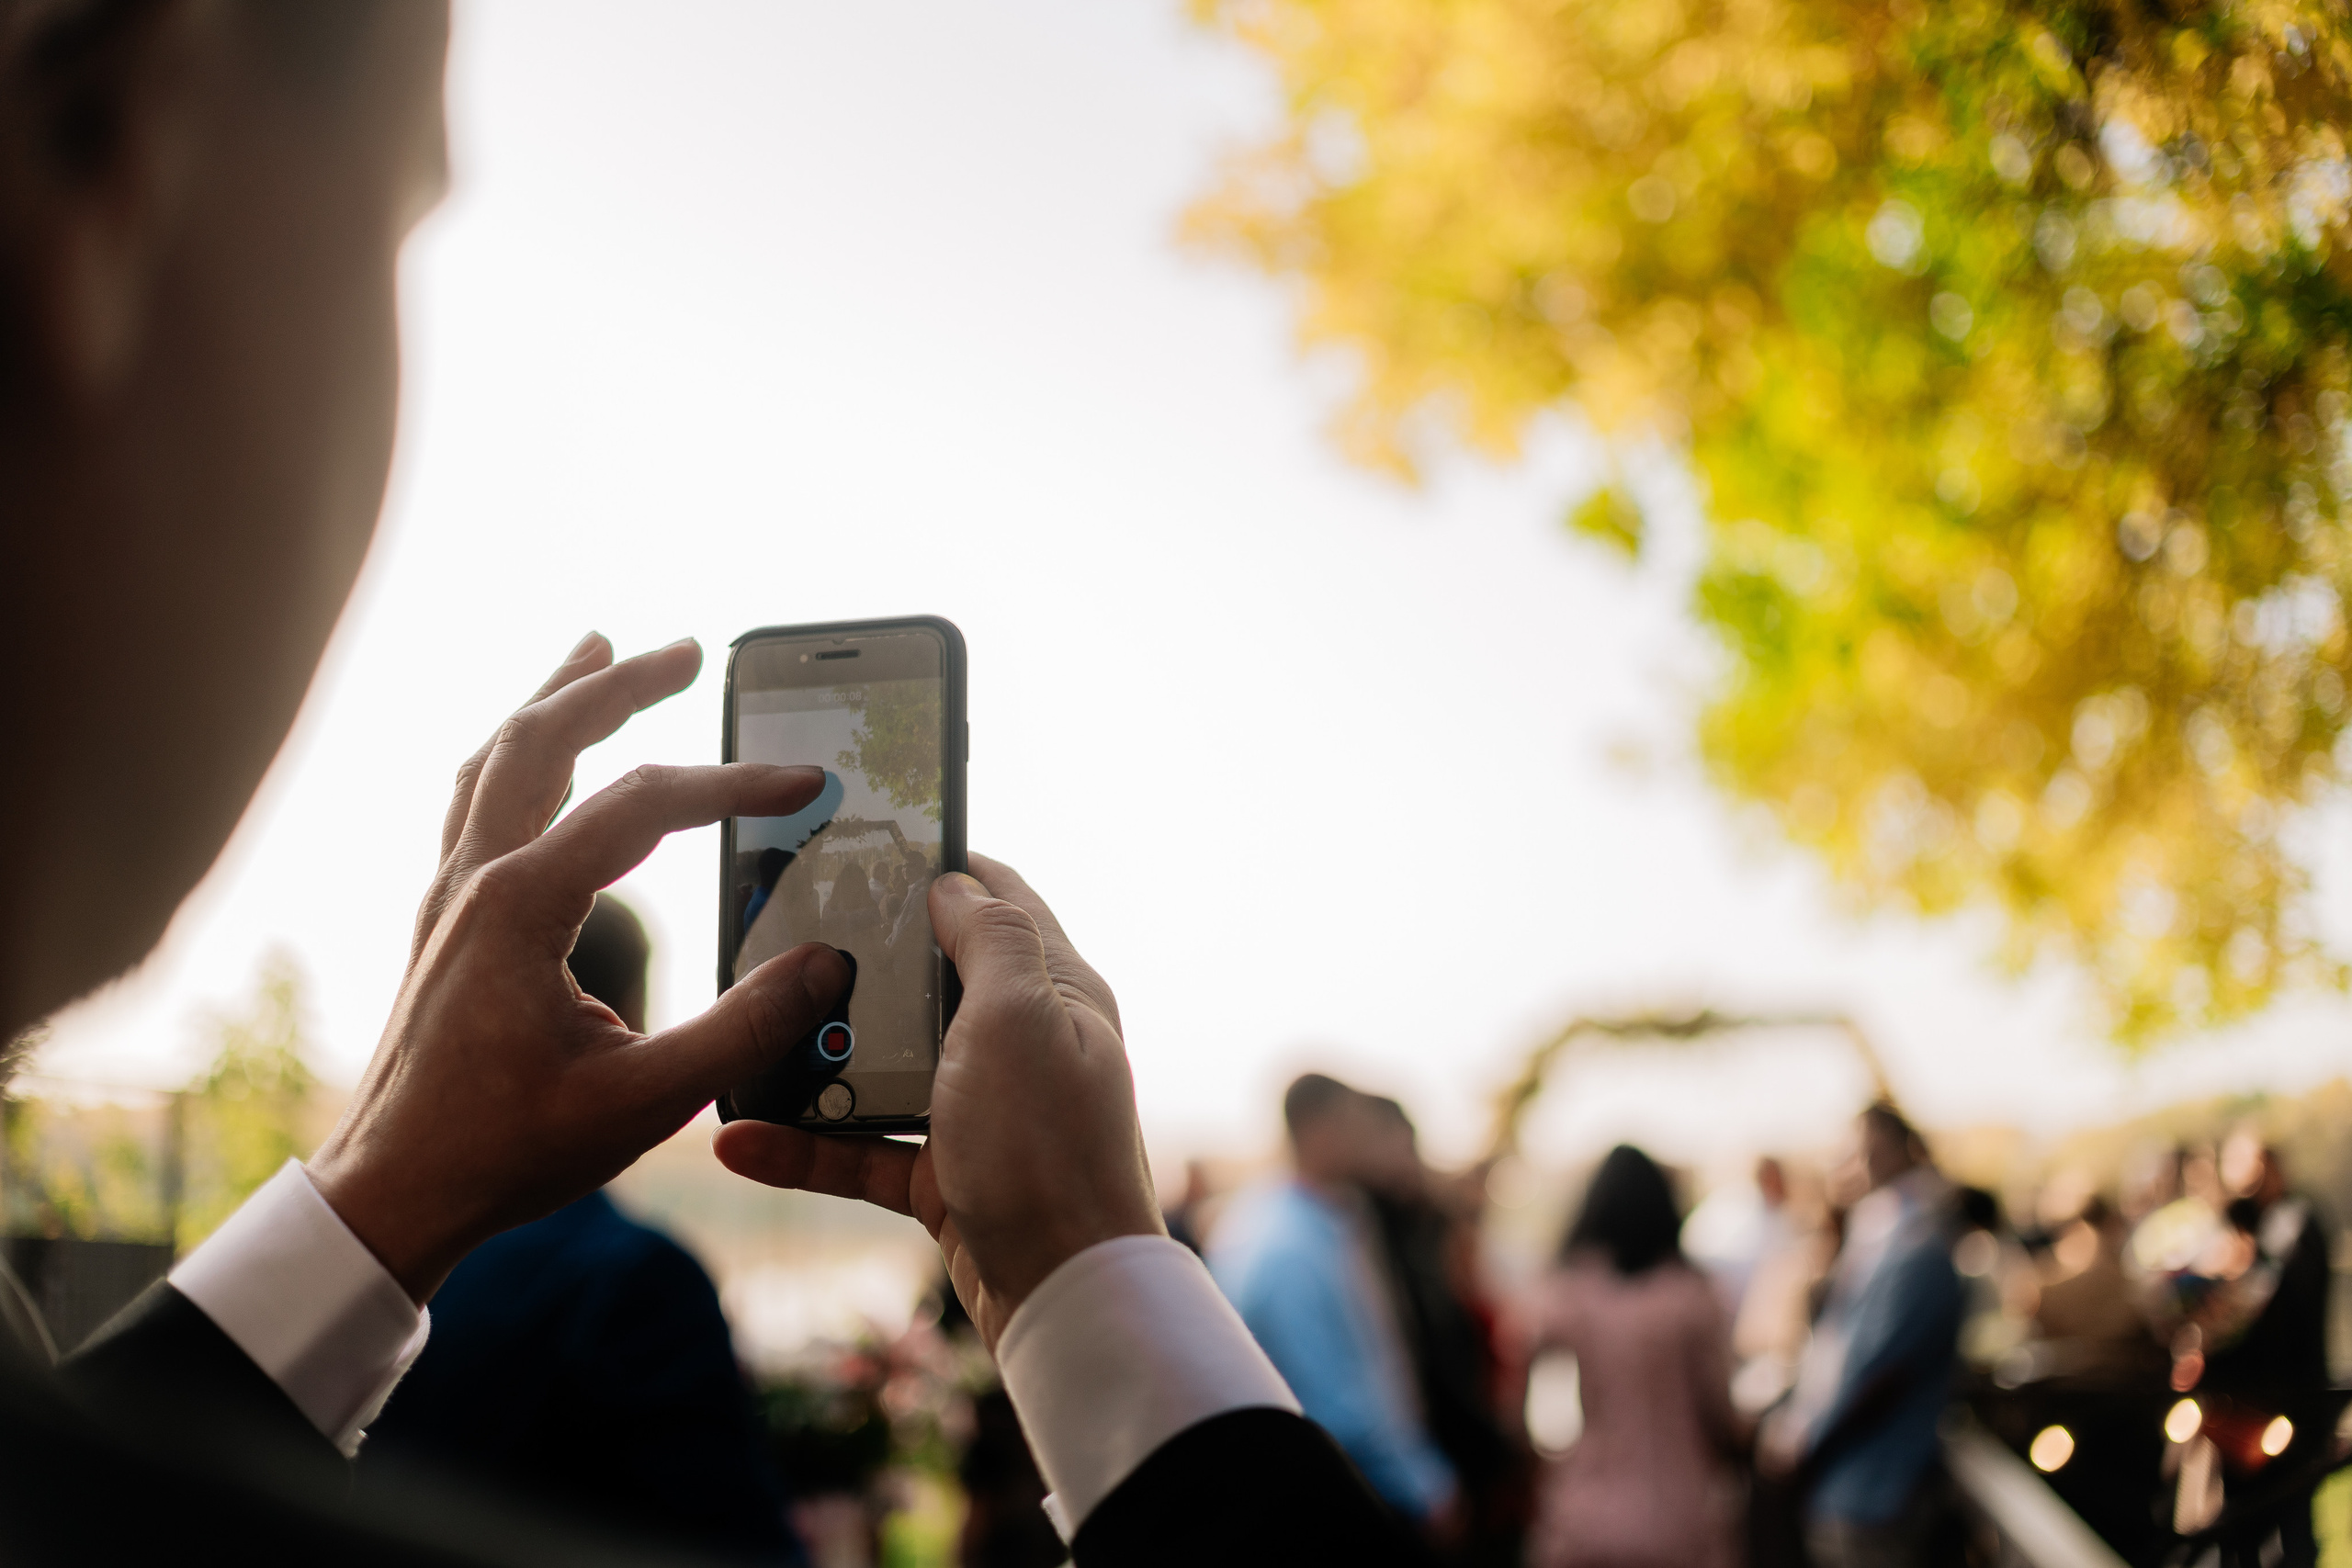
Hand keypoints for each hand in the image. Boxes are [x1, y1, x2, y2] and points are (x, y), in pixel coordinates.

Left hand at [308, 633, 847, 1300]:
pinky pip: (476, 801)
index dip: (731, 786)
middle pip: (542, 738)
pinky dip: (518, 754)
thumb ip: (743, 1029)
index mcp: (520, 906)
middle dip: (618, 685)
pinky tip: (541, 759)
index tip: (801, 785)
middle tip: (686, 650)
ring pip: (497, 758)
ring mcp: (449, 897)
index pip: (641, 805)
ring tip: (596, 649)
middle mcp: (474, 881)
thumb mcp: (644, 1100)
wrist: (392, 1195)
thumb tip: (822, 966)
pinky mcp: (445, 922)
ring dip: (553, 700)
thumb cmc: (504, 1152)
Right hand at [713, 856, 1162, 1348]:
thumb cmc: (1049, 1147)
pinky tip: (739, 1144)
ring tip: (744, 1042)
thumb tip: (955, 882)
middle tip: (777, 937)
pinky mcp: (944, 1177)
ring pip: (882, 1069)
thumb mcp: (1020, 1017)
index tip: (867, 846)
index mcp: (1053, 992)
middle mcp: (1020, 1044)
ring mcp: (980, 1112)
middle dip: (858, 963)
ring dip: (814, 1061)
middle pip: (927, 983)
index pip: (1000, 900)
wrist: (1064, 1293)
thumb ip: (990, 939)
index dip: (940, 867)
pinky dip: (804, 1148)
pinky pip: (862, 1151)